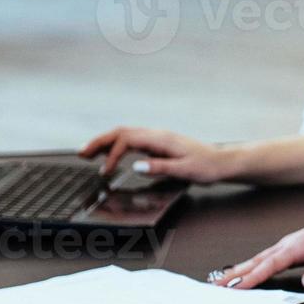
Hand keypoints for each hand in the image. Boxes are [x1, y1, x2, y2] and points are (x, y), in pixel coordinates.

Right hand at [78, 127, 229, 183]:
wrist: (221, 162)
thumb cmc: (206, 166)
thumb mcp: (185, 170)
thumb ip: (160, 168)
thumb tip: (136, 166)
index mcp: (161, 139)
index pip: (128, 140)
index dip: (113, 155)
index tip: (105, 171)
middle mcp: (157, 135)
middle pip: (122, 132)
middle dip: (100, 141)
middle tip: (82, 153)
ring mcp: (157, 138)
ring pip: (125, 134)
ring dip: (106, 142)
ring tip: (88, 152)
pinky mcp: (158, 144)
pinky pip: (132, 140)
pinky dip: (117, 144)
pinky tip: (110, 153)